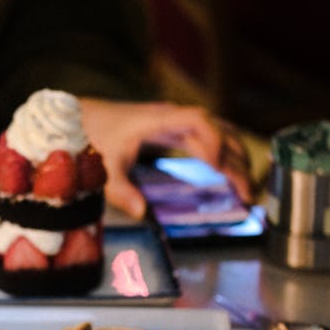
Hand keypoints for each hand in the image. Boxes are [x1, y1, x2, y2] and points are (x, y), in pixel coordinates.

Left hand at [78, 99, 253, 218]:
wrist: (81, 118)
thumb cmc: (92, 137)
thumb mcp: (104, 167)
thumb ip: (121, 190)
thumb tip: (141, 212)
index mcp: (159, 120)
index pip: (199, 121)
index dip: (214, 142)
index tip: (219, 169)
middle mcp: (172, 117)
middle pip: (218, 130)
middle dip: (236, 160)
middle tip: (247, 192)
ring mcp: (175, 122)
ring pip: (218, 133)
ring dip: (235, 157)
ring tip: (247, 187)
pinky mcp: (173, 130)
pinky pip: (207, 139)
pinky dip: (223, 154)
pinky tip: (231, 173)